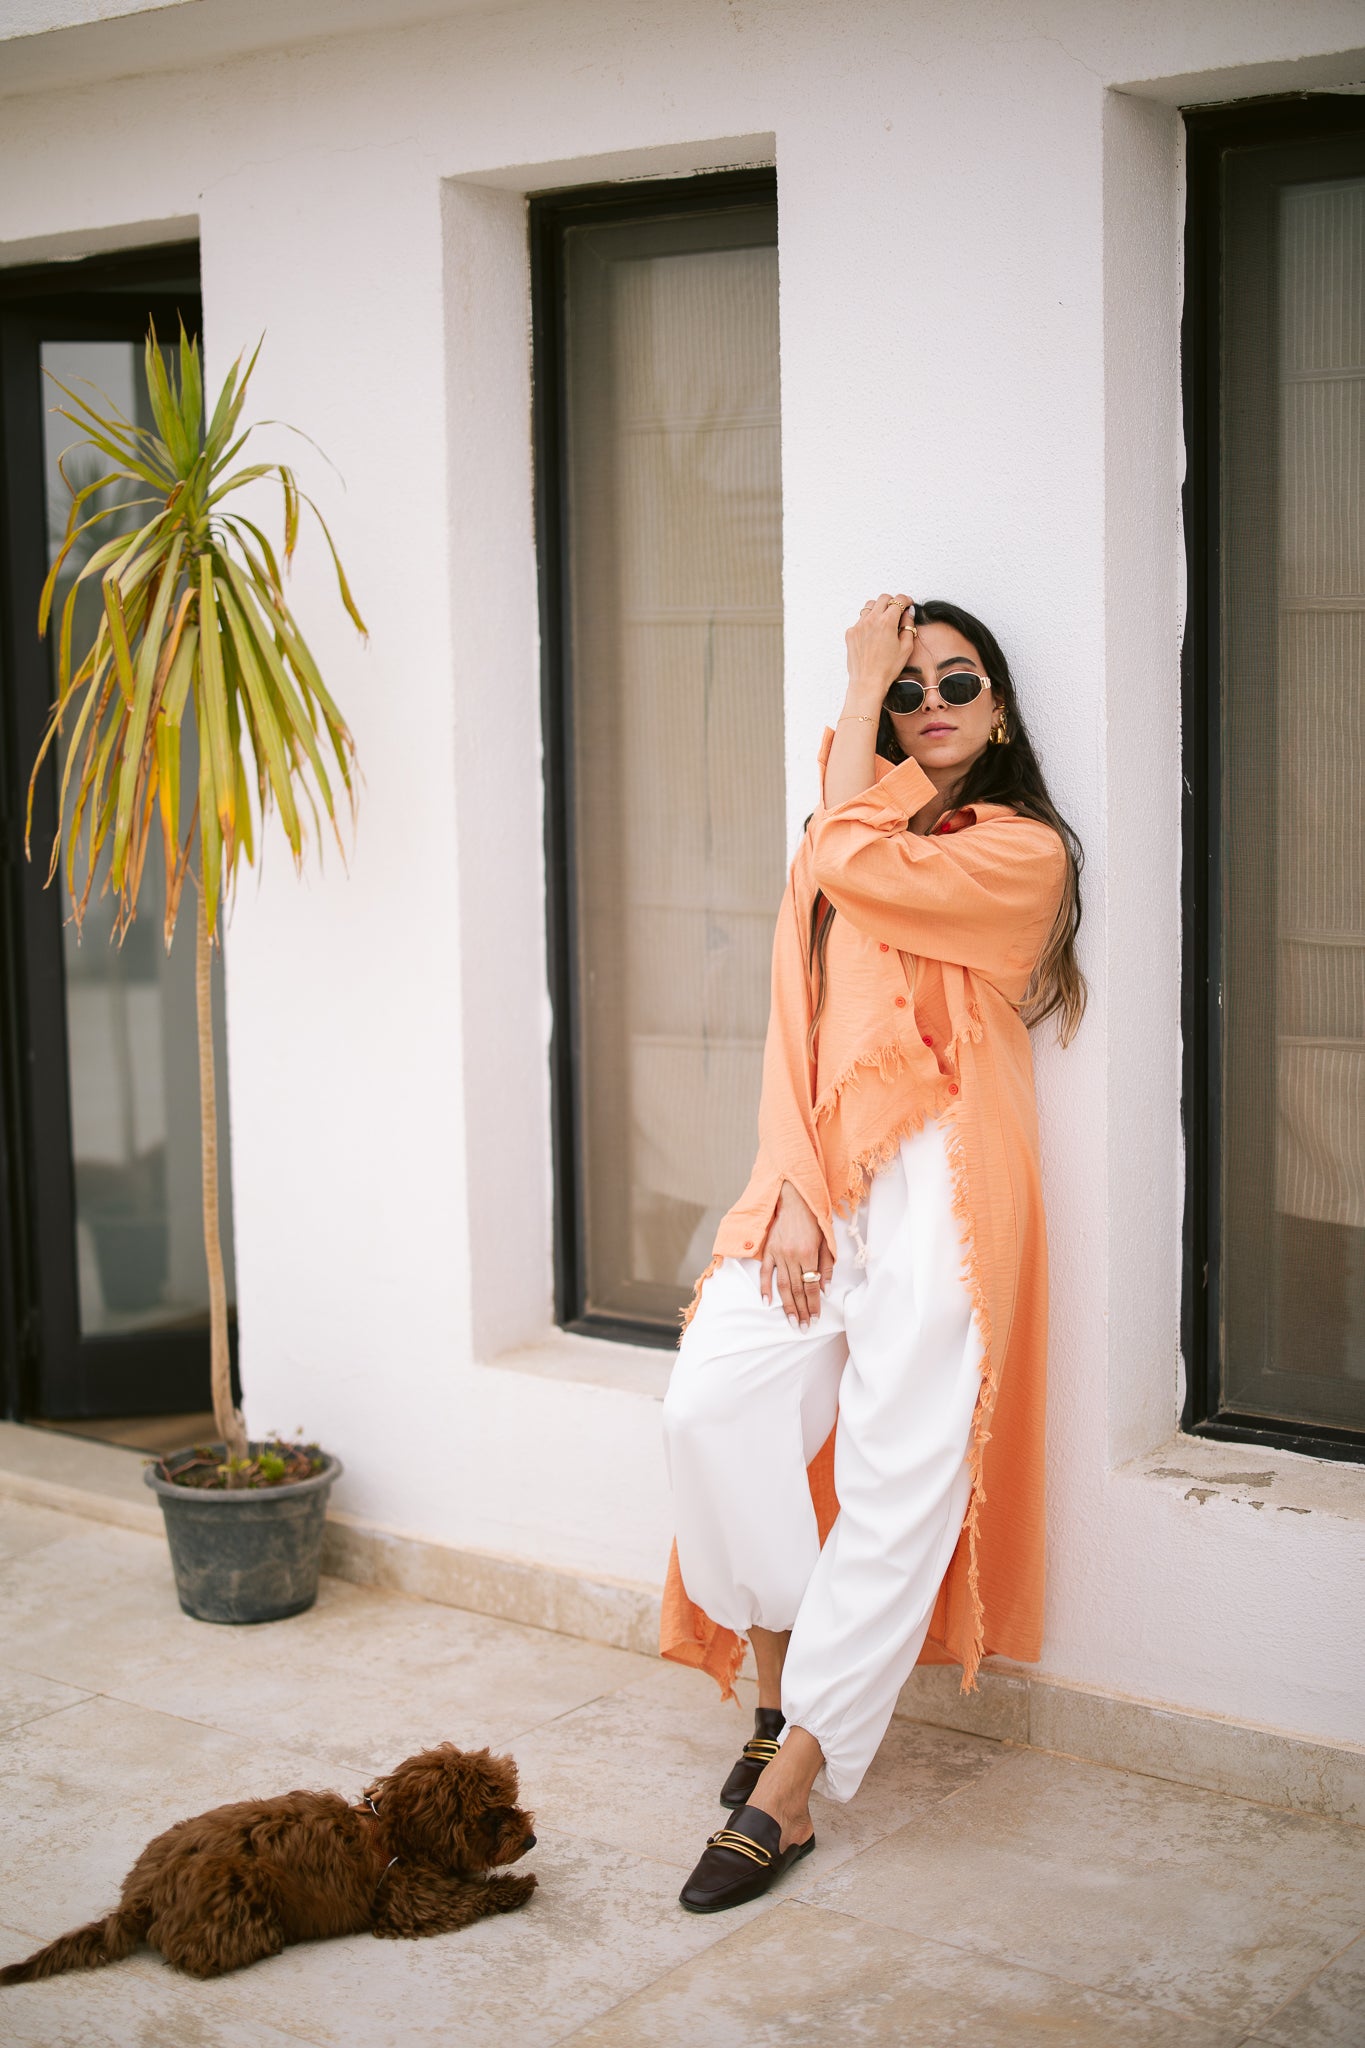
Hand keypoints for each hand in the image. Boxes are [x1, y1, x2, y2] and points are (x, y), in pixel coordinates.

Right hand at [760, 1181, 833, 1328]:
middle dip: (801, 1311)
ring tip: (791, 1321)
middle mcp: (792, 1256)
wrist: (795, 1201)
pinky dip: (765, 1288)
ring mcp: (778, 1254)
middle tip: (803, 1327)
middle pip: (797, 1290)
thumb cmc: (813, 1221)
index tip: (815, 1318)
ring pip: (782, 1285)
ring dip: (787, 1305)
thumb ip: (826, 1267)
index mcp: (808, 1254)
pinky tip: (766, 1302)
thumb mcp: (826, 1242)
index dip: (814, 1304)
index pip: (811, 1286)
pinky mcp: (768, 1251)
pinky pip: (765, 1272)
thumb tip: (825, 1290)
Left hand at [844, 592, 916, 703]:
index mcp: (886, 622)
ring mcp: (858, 626)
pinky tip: (873, 633)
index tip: (908, 603)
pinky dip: (868, 621)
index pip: (898, 600)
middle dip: (892, 601)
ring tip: (884, 621)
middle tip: (897, 610)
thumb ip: (908, 626)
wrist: (867, 682)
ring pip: (869, 606)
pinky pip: (860, 619)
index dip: (906, 600)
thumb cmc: (887, 668)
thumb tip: (908, 614)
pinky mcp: (851, 633)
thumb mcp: (906, 647)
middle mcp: (871, 620)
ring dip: (879, 609)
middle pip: (883, 598)